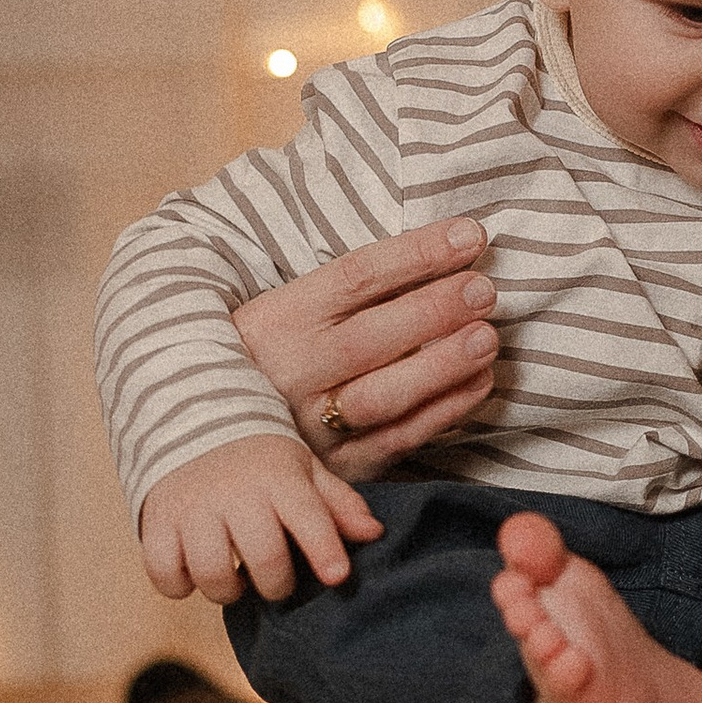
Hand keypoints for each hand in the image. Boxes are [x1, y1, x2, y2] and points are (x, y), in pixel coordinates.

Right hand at [138, 435, 378, 604]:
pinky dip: (178, 583)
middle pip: (262, 558)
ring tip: (232, 578)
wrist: (189, 420)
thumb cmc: (259, 461)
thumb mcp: (303, 471)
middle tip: (274, 581)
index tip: (337, 576)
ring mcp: (192, 509)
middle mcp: (236, 494)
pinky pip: (164, 574)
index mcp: (279, 480)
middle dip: (275, 584)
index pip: (308, 517)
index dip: (325, 550)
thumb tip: (373, 533)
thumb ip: (337, 504)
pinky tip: (193, 570)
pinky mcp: (157, 522)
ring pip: (212, 574)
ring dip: (226, 589)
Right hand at [233, 222, 501, 485]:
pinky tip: (479, 382)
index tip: (470, 236)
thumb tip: (442, 250)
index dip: (418, 254)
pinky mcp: (338, 466)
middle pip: (372, 336)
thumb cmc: (271, 355)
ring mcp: (313, 424)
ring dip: (444, 366)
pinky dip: (445, 411)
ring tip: (487, 337)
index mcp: (279, 319)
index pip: (356, 276)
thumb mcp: (288, 307)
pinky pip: (398, 439)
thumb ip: (353, 289)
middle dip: (435, 310)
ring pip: (384, 395)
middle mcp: (293, 372)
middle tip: (484, 290)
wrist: (215, 428)